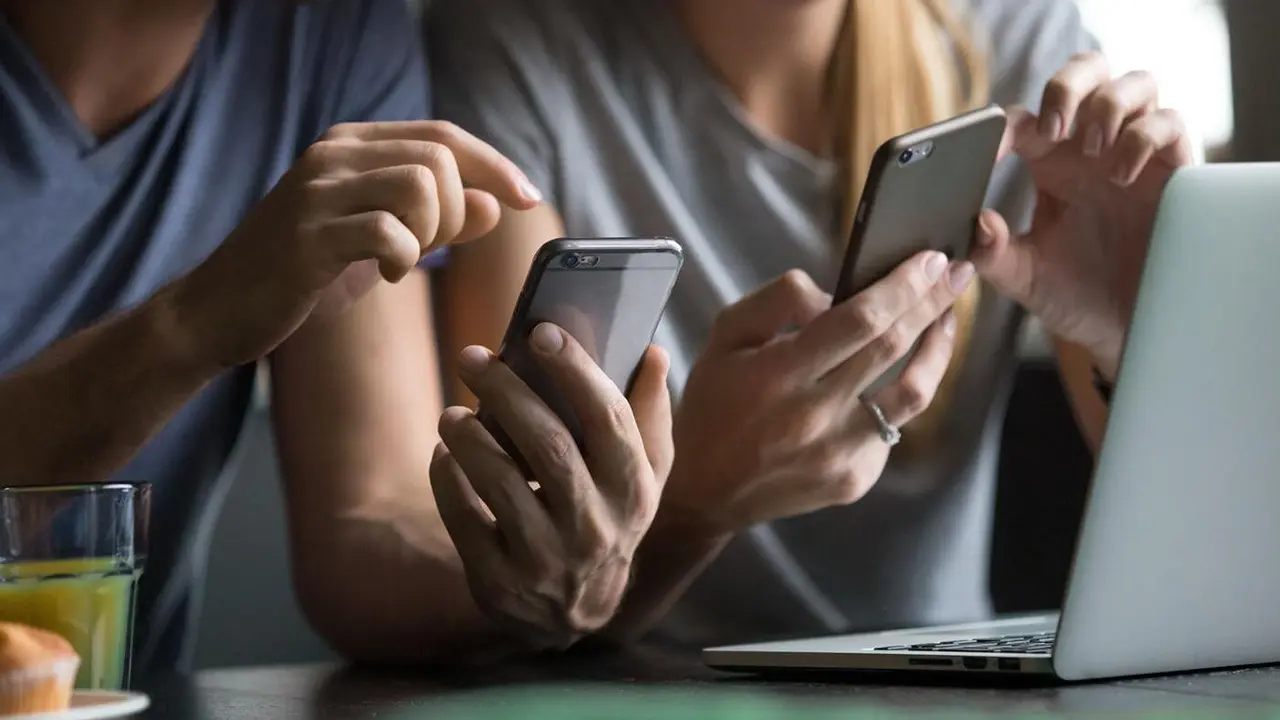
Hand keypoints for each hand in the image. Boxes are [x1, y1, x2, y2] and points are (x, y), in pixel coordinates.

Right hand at [169, 121, 540, 367]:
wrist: (217, 311)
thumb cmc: (303, 277)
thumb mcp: (378, 243)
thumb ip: (436, 221)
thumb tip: (494, 204)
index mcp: (350, 145)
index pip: (443, 135)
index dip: (494, 165)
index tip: (528, 199)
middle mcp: (332, 153)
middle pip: (440, 157)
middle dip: (455, 211)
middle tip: (428, 249)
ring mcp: (316, 190)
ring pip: (420, 183)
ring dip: (431, 231)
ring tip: (402, 261)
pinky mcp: (307, 234)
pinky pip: (388, 230)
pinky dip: (403, 258)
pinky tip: (384, 276)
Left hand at [430, 324, 672, 649]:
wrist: (579, 613)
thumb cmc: (610, 518)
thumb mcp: (642, 475)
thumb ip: (649, 414)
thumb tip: (652, 352)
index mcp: (633, 489)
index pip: (609, 419)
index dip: (576, 371)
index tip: (540, 332)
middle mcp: (596, 525)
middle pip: (548, 445)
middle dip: (507, 392)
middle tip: (472, 356)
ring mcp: (547, 558)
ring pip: (501, 482)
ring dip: (469, 438)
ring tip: (452, 413)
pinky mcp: (501, 581)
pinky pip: (464, 519)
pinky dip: (448, 480)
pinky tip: (444, 453)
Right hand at [663, 255, 971, 536]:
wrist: (705, 489)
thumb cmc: (714, 403)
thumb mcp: (725, 336)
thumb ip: (778, 301)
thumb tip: (836, 296)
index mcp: (777, 374)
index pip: (859, 319)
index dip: (903, 286)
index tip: (931, 259)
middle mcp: (813, 415)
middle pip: (893, 347)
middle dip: (933, 303)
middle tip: (957, 273)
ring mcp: (839, 453)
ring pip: (914, 393)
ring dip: (938, 350)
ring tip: (946, 320)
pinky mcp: (855, 479)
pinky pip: (892, 428)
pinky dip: (900, 394)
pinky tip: (899, 374)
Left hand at [971, 53, 1194, 379]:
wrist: (1124, 329)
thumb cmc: (1072, 294)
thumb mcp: (1024, 278)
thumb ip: (993, 254)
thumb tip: (978, 223)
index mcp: (1047, 162)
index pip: (1022, 120)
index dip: (1001, 128)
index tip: (989, 153)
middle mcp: (1090, 147)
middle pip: (1085, 72)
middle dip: (1068, 85)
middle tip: (1054, 128)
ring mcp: (1134, 152)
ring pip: (1131, 84)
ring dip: (1107, 105)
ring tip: (1091, 150)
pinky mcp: (1173, 169)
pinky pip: (1169, 122)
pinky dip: (1143, 137)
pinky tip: (1122, 176)